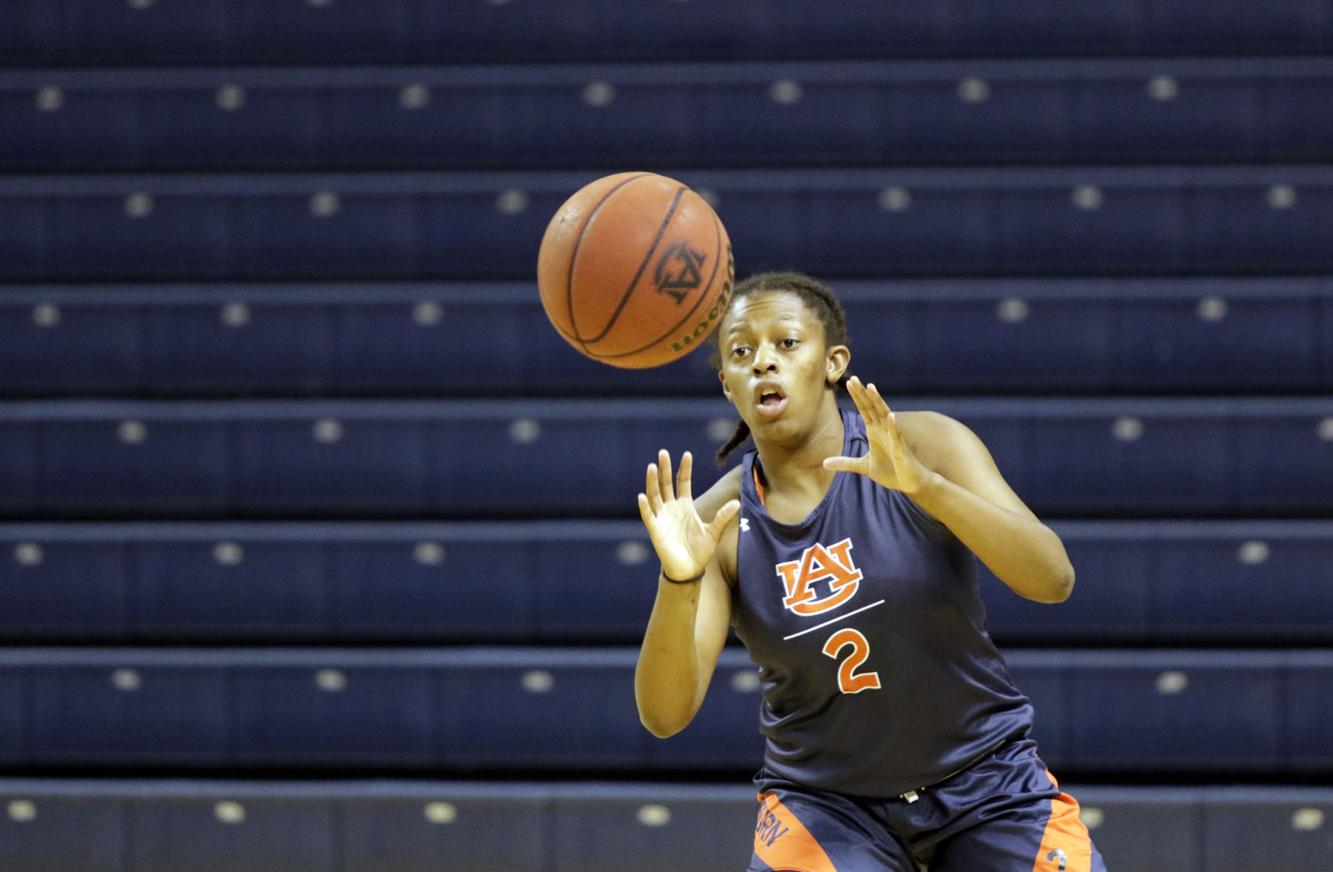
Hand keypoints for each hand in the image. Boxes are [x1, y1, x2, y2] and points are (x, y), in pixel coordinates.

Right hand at [637, 449, 739, 581]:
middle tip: (663, 452)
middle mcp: (671, 508)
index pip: (683, 482)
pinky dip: (644, 506)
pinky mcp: (655, 530)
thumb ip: (723, 517)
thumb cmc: (700, 551)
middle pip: (666, 483)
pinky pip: (648, 516)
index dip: (684, 469)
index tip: (686, 454)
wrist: (689, 570)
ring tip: (652, 467)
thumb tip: (737, 502)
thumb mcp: (714, 532)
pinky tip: (642, 496)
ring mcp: (662, 517)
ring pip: (654, 495)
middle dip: (664, 468)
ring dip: (652, 481)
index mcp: (685, 505)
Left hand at [823, 377, 936, 494]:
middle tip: (854, 379)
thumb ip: (845, 463)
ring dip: (878, 402)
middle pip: (872, 408)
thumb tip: (824, 463)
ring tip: (871, 388)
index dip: (857, 397)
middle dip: (863, 394)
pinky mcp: (901, 449)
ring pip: (885, 416)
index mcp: (875, 431)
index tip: (849, 382)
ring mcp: (893, 438)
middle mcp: (884, 430)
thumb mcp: (863, 467)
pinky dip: (894, 426)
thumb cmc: (890, 472)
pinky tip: (891, 416)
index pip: (864, 410)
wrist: (910, 482)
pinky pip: (897, 436)